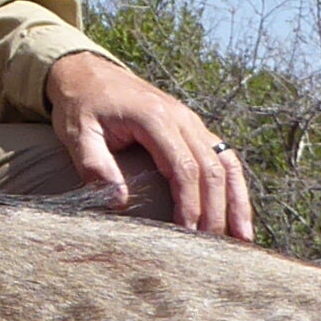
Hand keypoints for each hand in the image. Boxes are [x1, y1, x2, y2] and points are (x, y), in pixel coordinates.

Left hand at [45, 50, 256, 240]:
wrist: (87, 72)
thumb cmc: (81, 105)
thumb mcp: (77, 133)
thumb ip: (95, 165)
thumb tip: (120, 202)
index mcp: (154, 118)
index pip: (183, 167)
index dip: (189, 203)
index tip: (188, 234)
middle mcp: (182, 117)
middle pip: (211, 168)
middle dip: (216, 210)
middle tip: (214, 248)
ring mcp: (191, 121)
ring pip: (226, 162)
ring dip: (236, 200)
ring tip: (243, 238)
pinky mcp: (193, 128)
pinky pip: (223, 156)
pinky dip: (234, 185)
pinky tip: (238, 212)